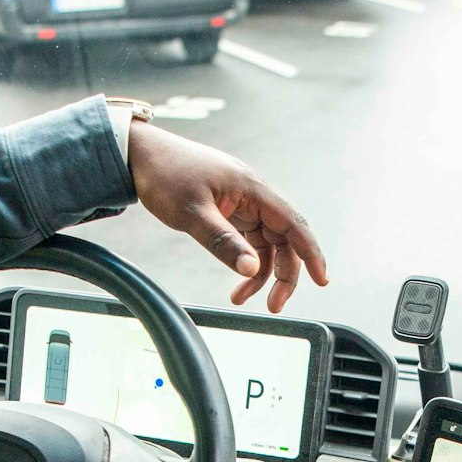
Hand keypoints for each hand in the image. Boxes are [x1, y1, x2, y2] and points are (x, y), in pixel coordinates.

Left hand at [127, 120, 328, 312]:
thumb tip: (251, 270)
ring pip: (267, 244)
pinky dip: (245, 263)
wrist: (139, 155)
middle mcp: (253, 196)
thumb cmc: (165, 175)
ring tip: (242, 299)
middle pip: (284, 239)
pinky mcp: (229, 211)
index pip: (294, 224)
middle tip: (274, 306)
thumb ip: (223, 242)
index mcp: (252, 189)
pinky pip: (248, 241)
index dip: (311, 253)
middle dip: (284, 274)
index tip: (322, 280)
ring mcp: (242, 204)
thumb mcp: (192, 212)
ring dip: (262, 274)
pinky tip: (236, 283)